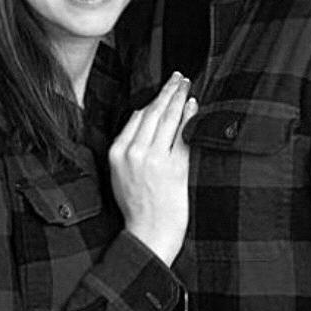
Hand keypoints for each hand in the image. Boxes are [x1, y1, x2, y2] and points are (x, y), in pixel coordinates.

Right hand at [108, 72, 197, 266]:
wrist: (149, 234)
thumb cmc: (137, 206)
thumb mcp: (121, 174)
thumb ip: (129, 146)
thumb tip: (141, 116)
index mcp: (118, 152)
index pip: (137, 117)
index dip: (152, 99)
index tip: (163, 88)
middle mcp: (134, 152)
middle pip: (152, 112)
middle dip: (167, 91)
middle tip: (178, 76)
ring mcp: (154, 159)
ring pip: (167, 119)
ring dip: (178, 98)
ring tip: (186, 84)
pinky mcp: (173, 167)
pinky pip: (181, 135)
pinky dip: (187, 117)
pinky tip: (192, 105)